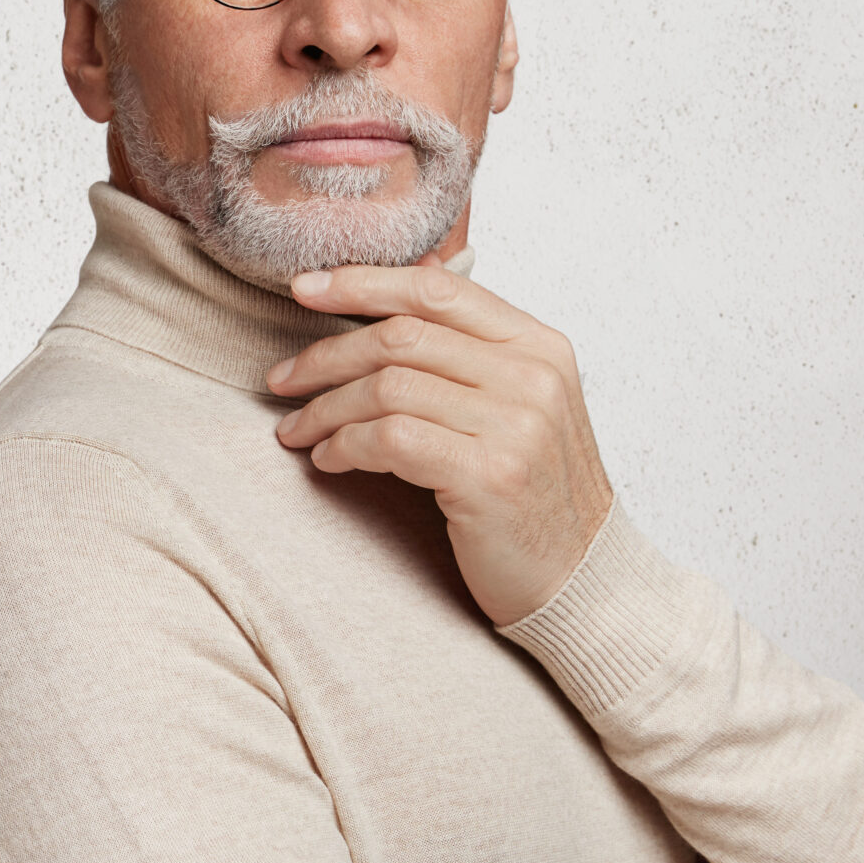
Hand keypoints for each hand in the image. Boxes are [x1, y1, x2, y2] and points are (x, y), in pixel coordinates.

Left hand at [267, 262, 613, 623]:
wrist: (582, 579)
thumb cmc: (534, 492)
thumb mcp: (521, 404)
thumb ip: (472, 349)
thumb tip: (404, 284)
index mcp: (539, 345)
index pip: (436, 290)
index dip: (361, 283)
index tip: (303, 290)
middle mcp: (533, 376)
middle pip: (401, 337)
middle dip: (325, 355)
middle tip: (282, 380)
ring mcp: (516, 426)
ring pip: (387, 388)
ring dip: (325, 409)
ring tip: (297, 430)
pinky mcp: (489, 477)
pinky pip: (390, 440)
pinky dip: (344, 446)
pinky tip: (329, 460)